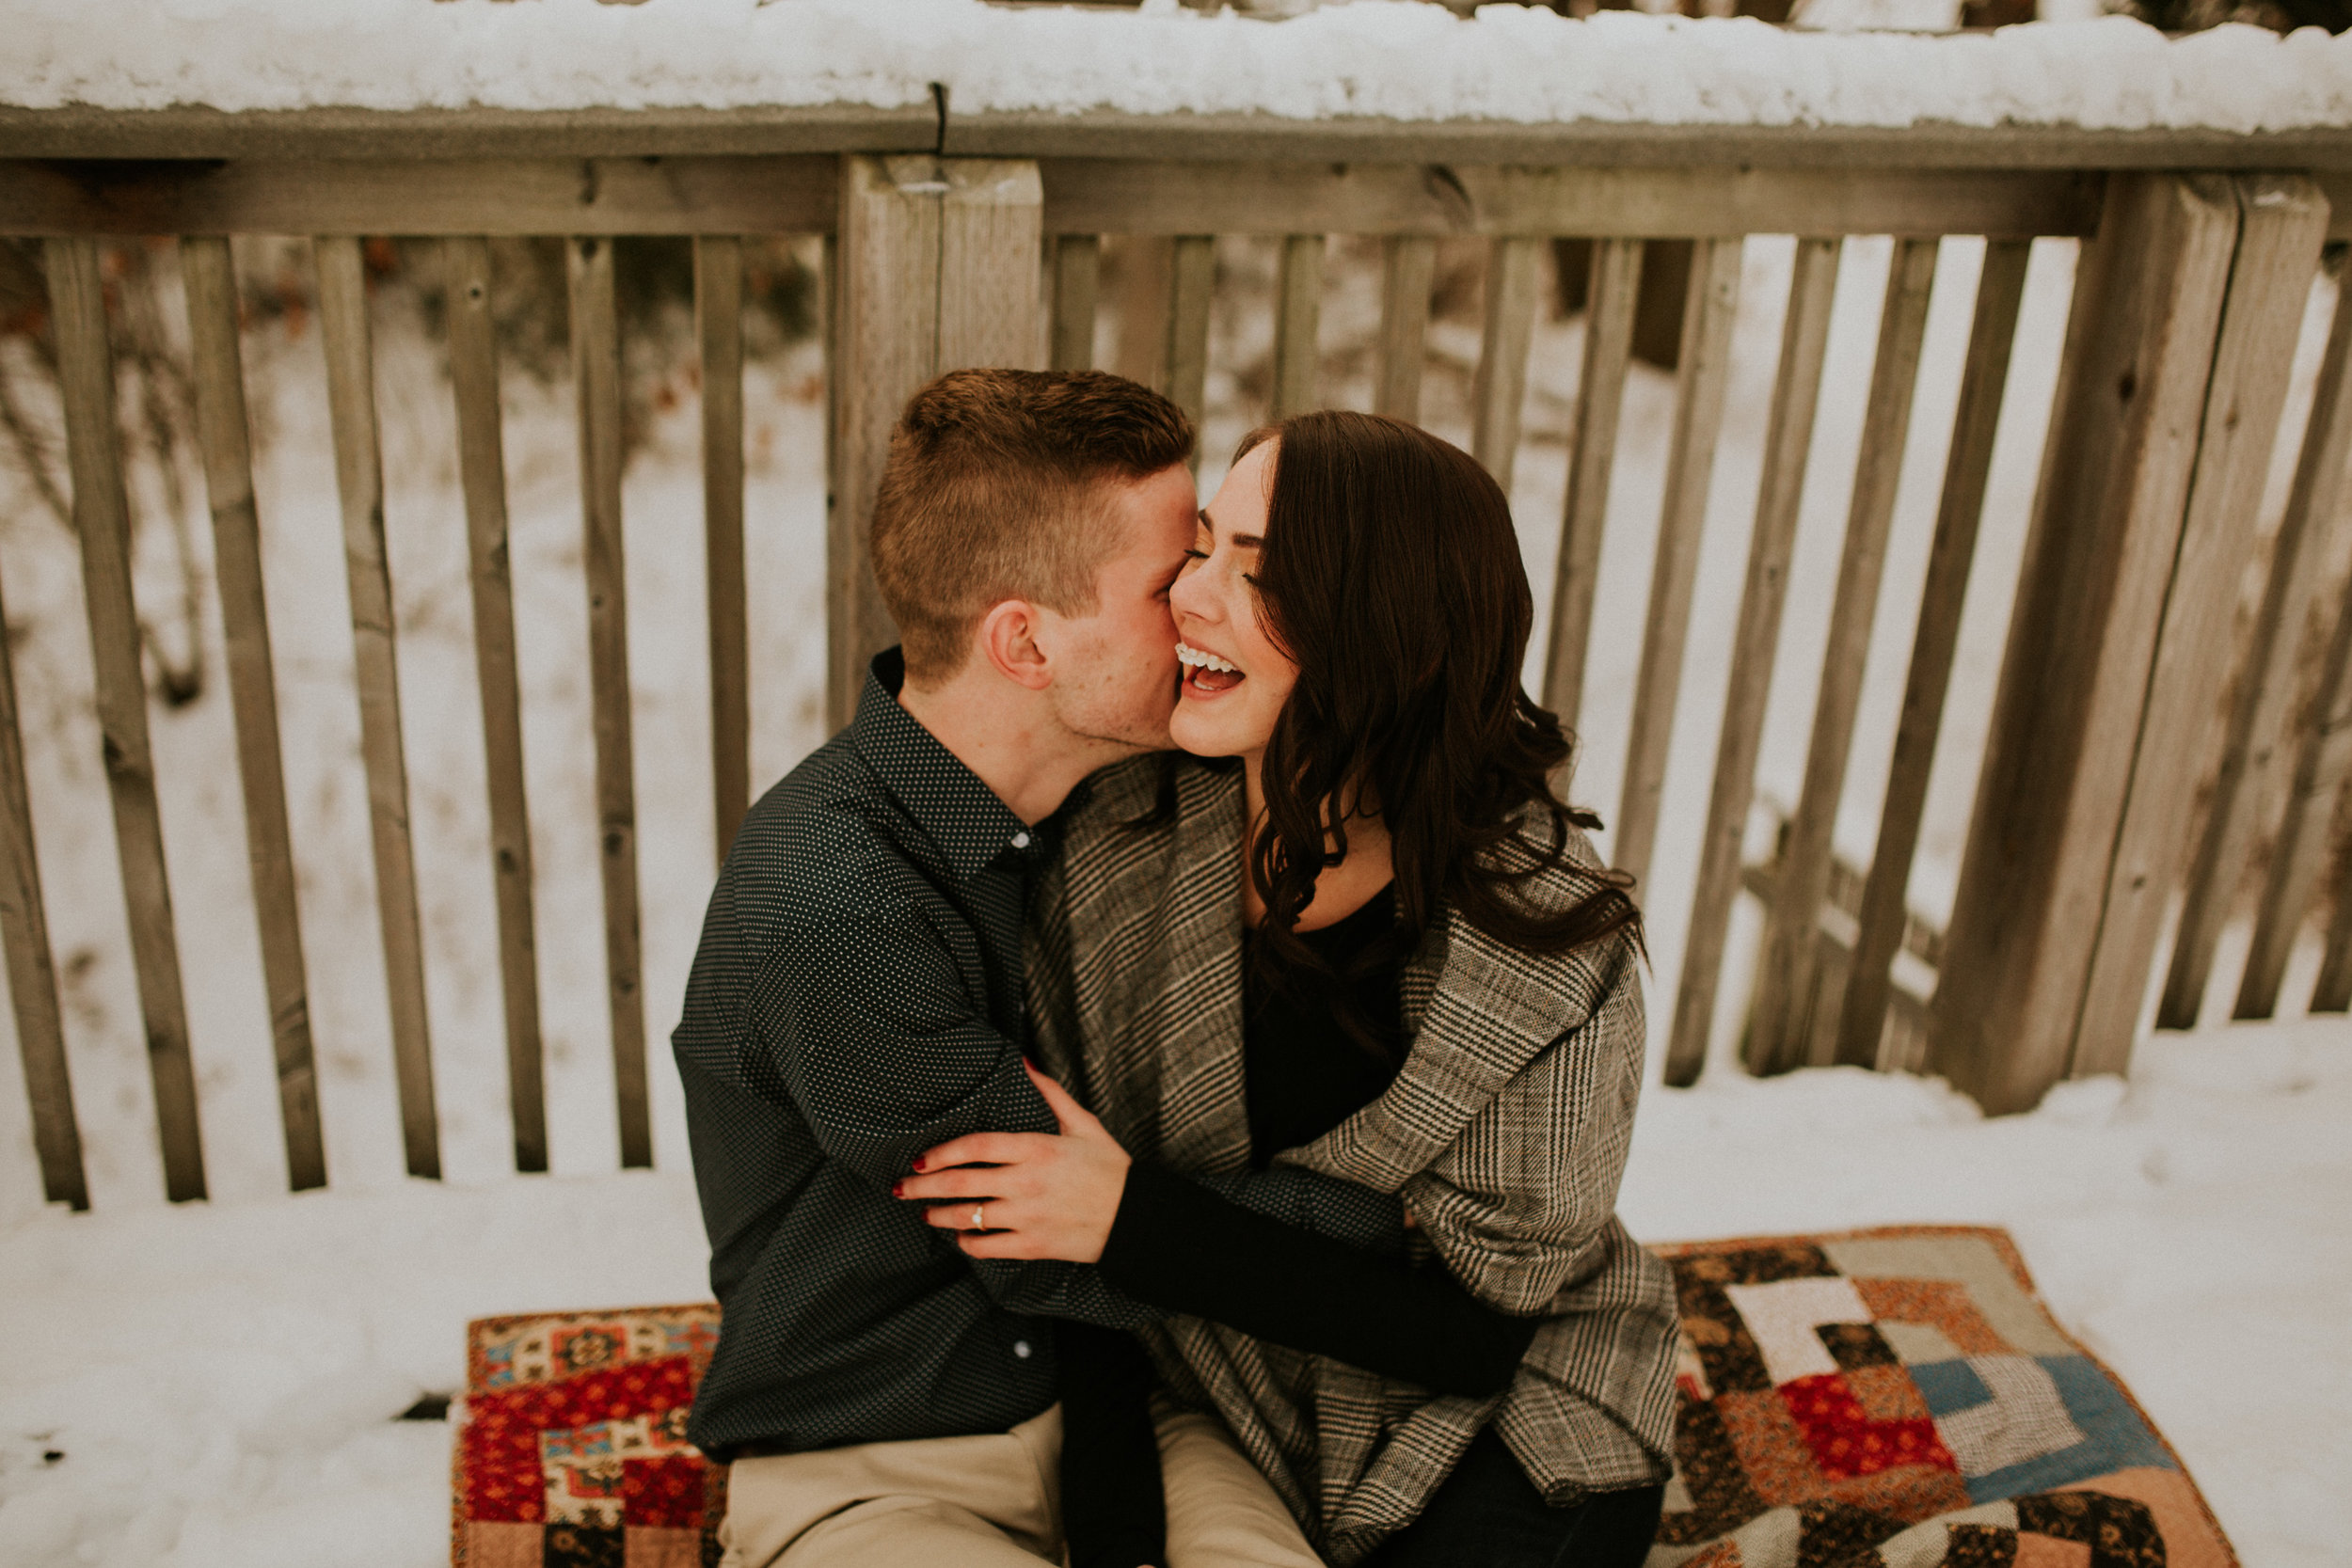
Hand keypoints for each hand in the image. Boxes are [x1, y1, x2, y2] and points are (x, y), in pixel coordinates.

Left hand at [894, 1062, 1132, 1262]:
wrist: (1136, 1218)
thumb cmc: (1110, 1168)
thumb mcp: (1084, 1124)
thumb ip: (1050, 1093)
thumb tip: (1022, 1061)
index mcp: (1037, 1149)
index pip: (975, 1147)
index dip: (942, 1152)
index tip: (921, 1158)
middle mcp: (1027, 1183)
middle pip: (961, 1184)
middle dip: (923, 1186)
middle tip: (901, 1187)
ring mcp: (1028, 1217)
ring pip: (968, 1217)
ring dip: (939, 1215)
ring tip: (925, 1211)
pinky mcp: (1033, 1245)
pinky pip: (987, 1247)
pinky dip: (968, 1242)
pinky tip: (961, 1236)